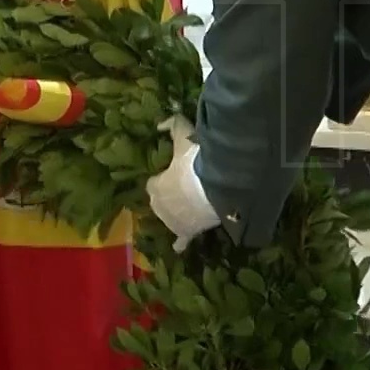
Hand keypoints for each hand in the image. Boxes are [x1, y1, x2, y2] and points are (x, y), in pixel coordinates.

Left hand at [145, 117, 220, 250]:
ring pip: (172, 218)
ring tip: (192, 207)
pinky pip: (182, 240)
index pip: (153, 184)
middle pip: (161, 202)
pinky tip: (180, 247)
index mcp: (155, 187)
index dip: (163, 179)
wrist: (215, 188)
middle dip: (170, 196)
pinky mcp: (188, 232)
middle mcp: (159, 207)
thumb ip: (172, 125)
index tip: (173, 174)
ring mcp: (173, 222)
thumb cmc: (195, 162)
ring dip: (178, 214)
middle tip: (186, 188)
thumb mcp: (183, 136)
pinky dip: (181, 242)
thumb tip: (160, 123)